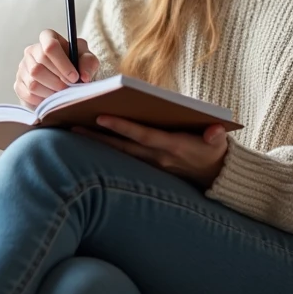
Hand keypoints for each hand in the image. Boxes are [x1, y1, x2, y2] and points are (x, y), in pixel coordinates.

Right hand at [15, 29, 99, 107]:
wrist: (67, 81)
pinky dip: (42, 100)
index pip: (50, 46)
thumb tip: (83, 76)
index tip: (74, 77)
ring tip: (62, 94)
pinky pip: (28, 94)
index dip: (62, 63)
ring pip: (33, 82)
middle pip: (40, 66)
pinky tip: (52, 99)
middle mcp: (31, 50)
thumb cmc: (77, 65)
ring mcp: (23, 67)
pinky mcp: (18, 83)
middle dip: (58, 81)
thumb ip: (89, 63)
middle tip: (70, 88)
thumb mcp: (87, 60)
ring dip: (51, 92)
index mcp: (48, 38)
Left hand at [73, 117, 228, 189]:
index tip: (101, 117)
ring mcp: (150, 165)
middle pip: (122, 147)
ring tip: (74, 130)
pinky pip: (122, 158)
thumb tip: (216, 131)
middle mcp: (157, 158)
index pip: (142, 135)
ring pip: (118, 153)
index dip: (122, 127)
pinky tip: (89, 140)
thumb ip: (216, 136)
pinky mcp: (146, 168)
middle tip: (72, 126)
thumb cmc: (213, 150)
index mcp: (173, 146)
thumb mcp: (219, 143)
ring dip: (97, 143)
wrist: (214, 176)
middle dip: (98, 137)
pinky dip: (106, 149)